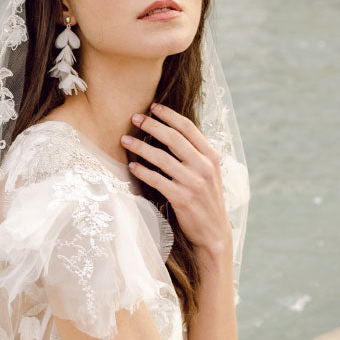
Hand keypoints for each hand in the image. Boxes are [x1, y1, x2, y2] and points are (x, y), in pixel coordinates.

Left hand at [121, 102, 232, 260]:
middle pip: (173, 138)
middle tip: (135, 118)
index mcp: (211, 156)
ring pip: (162, 158)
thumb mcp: (208, 173)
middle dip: (152, 125)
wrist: (214, 232)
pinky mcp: (182, 198)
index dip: (170, 115)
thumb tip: (172, 133)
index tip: (153, 107)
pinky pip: (157, 180)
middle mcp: (204, 167)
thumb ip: (195, 154)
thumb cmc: (206, 199)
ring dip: (141, 147)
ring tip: (125, 140)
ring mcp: (194, 183)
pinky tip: (132, 166)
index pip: (189, 128)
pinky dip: (143, 171)